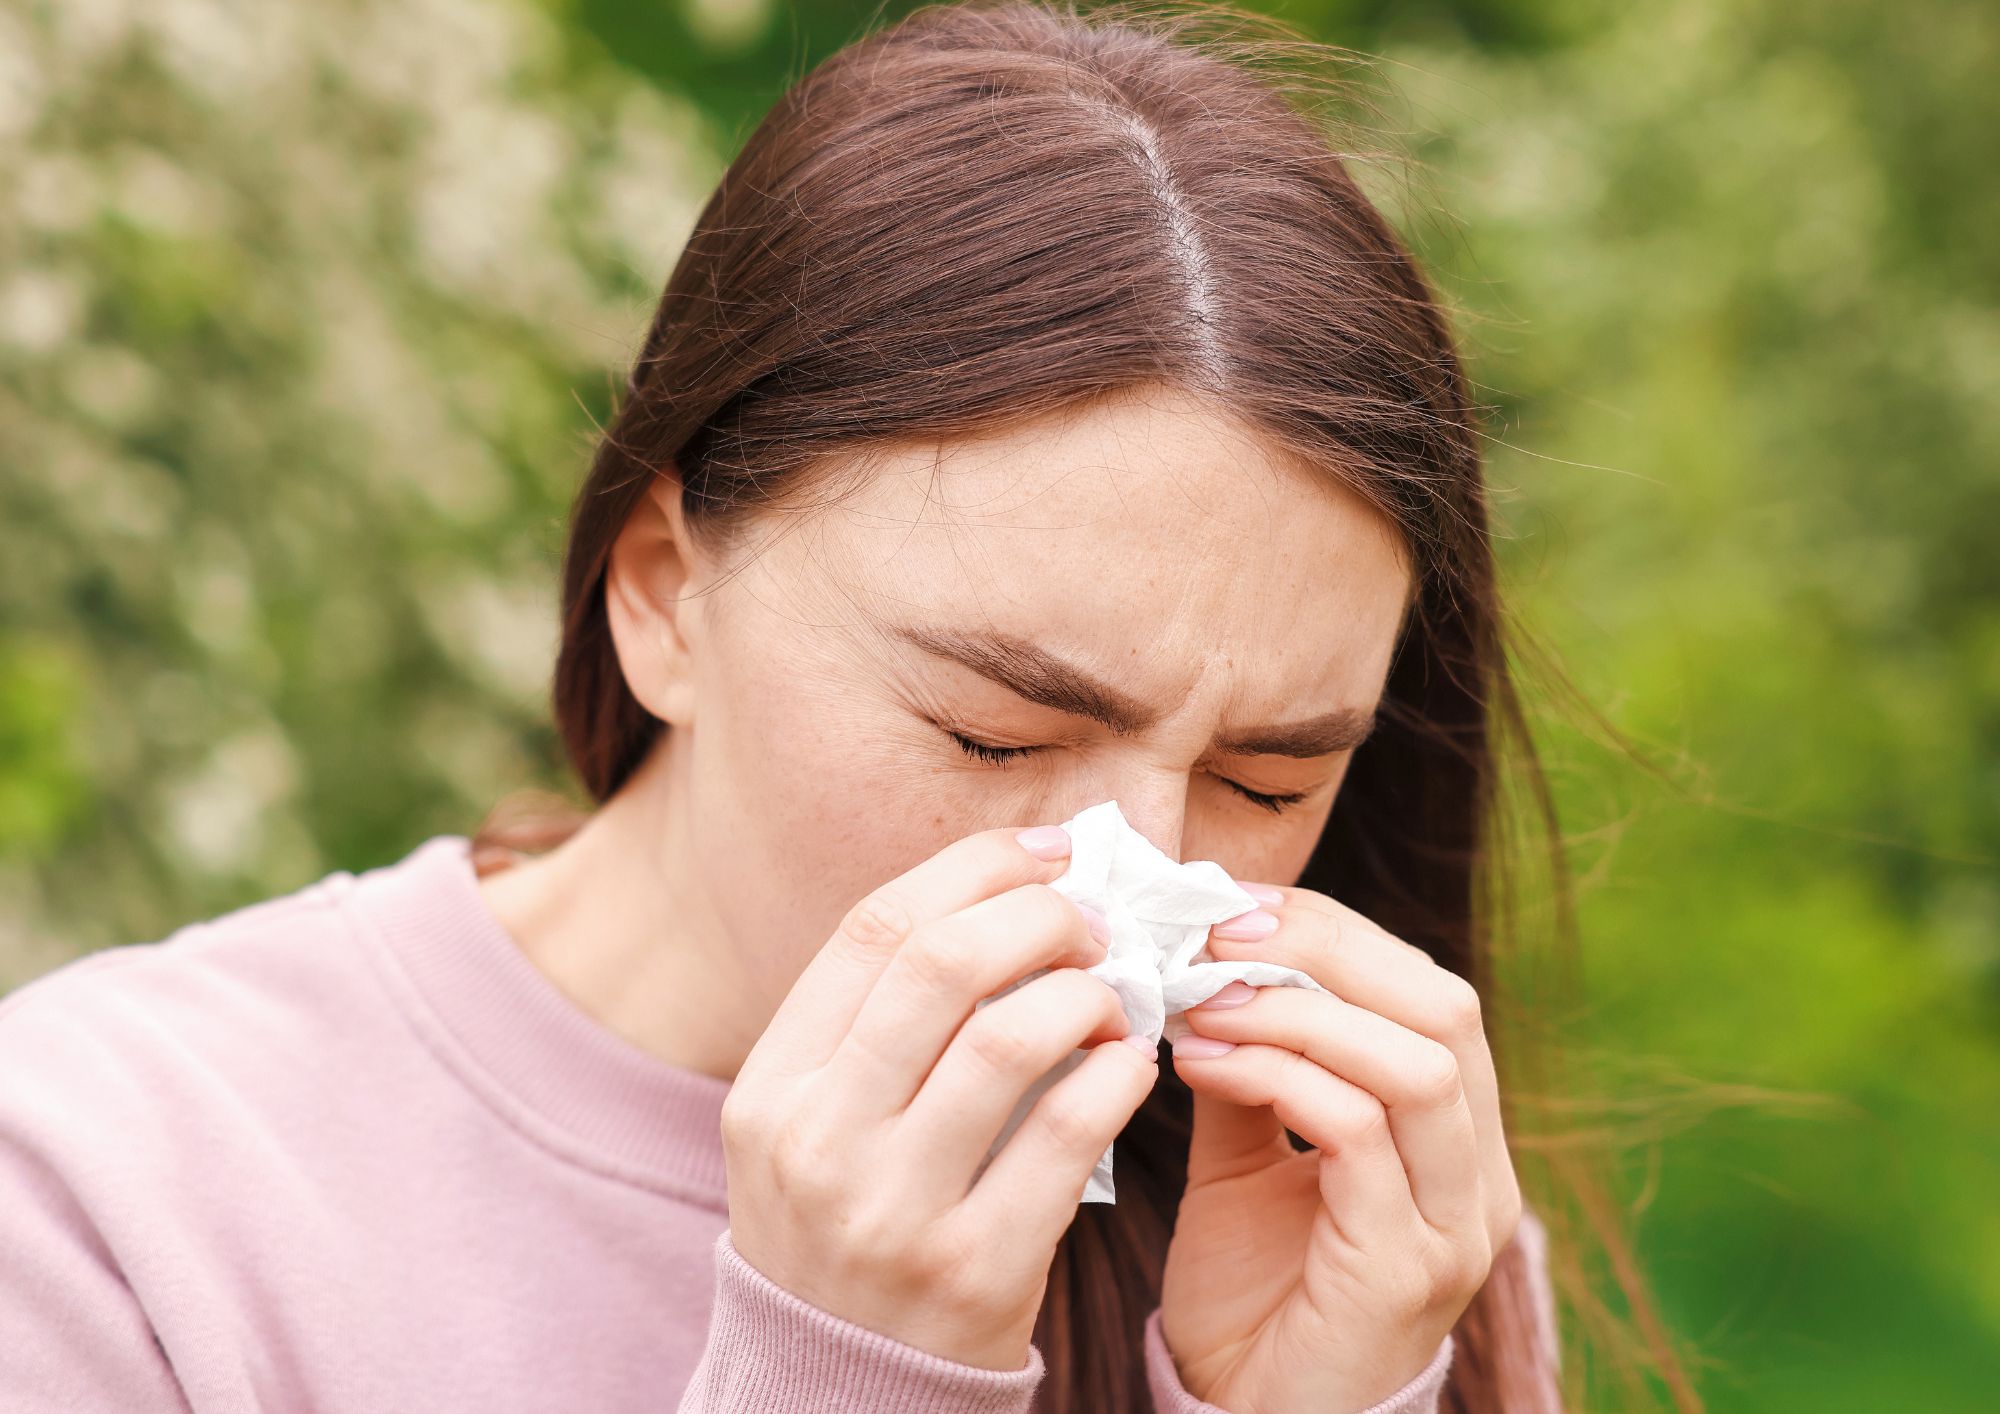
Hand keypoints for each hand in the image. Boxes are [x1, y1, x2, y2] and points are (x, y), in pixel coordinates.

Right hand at [718, 823, 1160, 1371]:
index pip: (874, 930)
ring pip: (1006, 1040)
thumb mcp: (816, 1127)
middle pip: (940, 965)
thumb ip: (882, 1023)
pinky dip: (1116, 1077)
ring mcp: (891, 1212)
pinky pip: (1067, 1138)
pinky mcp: (973, 1272)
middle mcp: (817, 1142)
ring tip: (1114, 993)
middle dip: (1039, 915)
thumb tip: (1012, 893)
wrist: (842, 1392)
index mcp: (771, 1089)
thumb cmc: (850, 1230)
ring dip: (1084, 993)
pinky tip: (1130, 1062)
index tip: (1046, 851)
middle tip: (1096, 918)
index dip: (974, 868)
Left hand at [1156, 883, 1523, 1413]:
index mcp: (1456, 1139)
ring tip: (1198, 999)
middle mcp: (1479, 1177)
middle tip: (1214, 930)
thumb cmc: (1252, 1295)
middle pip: (1442, 1007)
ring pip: (1413, 1063)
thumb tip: (1205, 960)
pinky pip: (1355, 1135)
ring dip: (1293, 1011)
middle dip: (1322, 947)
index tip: (1229, 901)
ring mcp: (1452, 1227)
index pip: (1428, 990)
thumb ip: (1252, 1065)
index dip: (1332, 930)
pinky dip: (1276, 1076)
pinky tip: (1201, 1064)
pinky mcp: (1401, 1270)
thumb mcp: (1248, 1158)